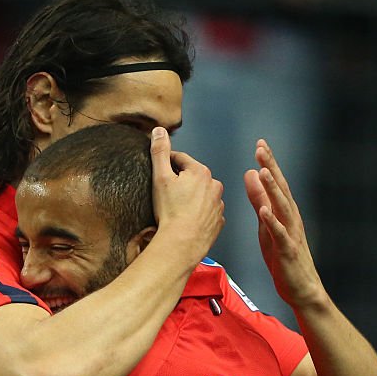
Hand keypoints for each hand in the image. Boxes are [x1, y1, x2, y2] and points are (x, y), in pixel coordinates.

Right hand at [151, 127, 224, 264]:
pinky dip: (197, 215)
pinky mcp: (218, 222)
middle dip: (180, 183)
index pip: (180, 159)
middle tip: (166, 195)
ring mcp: (218, 205)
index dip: (167, 164)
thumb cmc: (171, 212)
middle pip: (192, 178)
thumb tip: (159, 131)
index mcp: (201, 172)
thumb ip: (159, 152)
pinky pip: (206, 213)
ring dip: (191, 199)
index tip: (159, 172)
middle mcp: (214, 186)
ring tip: (176, 210)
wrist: (182, 244)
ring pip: (201, 196)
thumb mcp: (160, 177)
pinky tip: (186, 221)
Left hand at [244, 140, 325, 309]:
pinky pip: (280, 234)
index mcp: (284, 212)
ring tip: (263, 171)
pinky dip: (272, 222)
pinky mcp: (288, 251)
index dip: (269, 163)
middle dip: (271, 167)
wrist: (301, 288)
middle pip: (281, 189)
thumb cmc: (283, 256)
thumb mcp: (266, 225)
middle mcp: (291, 218)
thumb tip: (250, 173)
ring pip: (282, 207)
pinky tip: (264, 210)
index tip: (260, 143)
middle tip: (261, 148)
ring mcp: (291, 234)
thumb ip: (259, 200)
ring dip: (273, 189)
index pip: (276, 183)